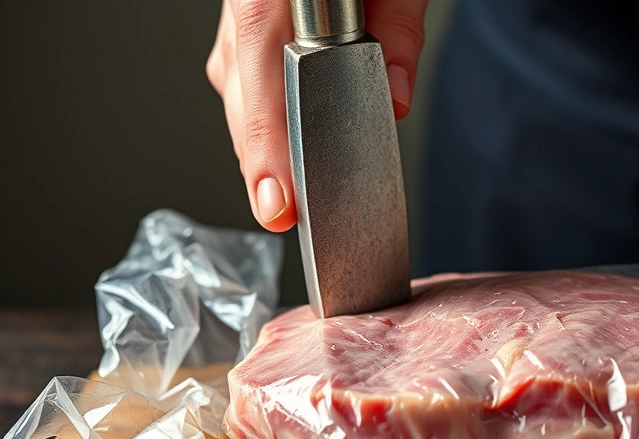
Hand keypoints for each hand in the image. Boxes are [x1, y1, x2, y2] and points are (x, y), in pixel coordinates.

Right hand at [206, 0, 427, 231]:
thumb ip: (396, 22)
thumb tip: (391, 99)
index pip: (256, 63)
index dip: (264, 141)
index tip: (277, 197)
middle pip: (239, 85)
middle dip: (260, 156)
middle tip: (282, 213)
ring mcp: (241, 3)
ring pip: (237, 80)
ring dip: (260, 135)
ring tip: (280, 189)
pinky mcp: (252, 11)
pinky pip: (246, 65)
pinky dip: (265, 106)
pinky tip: (281, 139)